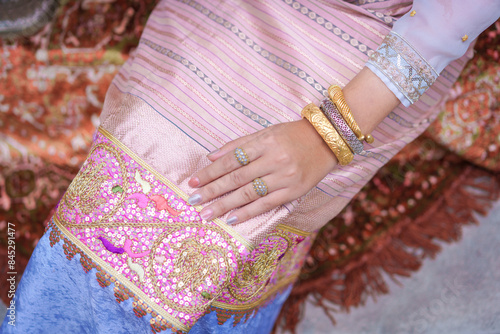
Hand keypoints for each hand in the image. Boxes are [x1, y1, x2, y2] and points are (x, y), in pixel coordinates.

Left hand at [187, 118, 337, 224]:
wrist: (327, 140)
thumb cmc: (292, 135)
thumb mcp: (265, 132)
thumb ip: (238, 144)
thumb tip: (211, 157)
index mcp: (265, 142)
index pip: (232, 159)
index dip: (211, 171)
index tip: (193, 182)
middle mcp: (274, 160)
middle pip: (237, 178)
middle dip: (213, 190)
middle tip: (194, 201)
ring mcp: (285, 177)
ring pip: (249, 193)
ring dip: (225, 205)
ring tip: (207, 214)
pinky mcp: (294, 192)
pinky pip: (266, 204)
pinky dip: (248, 212)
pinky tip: (232, 218)